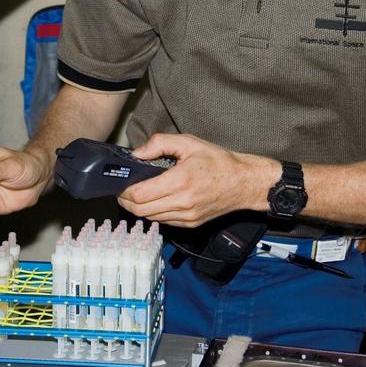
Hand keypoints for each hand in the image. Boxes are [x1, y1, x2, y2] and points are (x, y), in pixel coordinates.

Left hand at [117, 134, 278, 227]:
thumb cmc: (218, 161)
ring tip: (137, 193)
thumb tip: (137, 153)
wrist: (244, 183)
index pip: (140, 194)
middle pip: (140, 210)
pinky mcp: (190, 224)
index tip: (121, 181)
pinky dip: (153, 212)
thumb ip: (160, 143)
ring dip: (139, 207)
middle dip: (126, 200)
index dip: (125, 190)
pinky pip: (163, 221)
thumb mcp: (190, 143)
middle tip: (123, 188)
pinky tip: (155, 200)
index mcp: (181, 181)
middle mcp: (183, 203)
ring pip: (150, 218)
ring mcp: (187, 217)